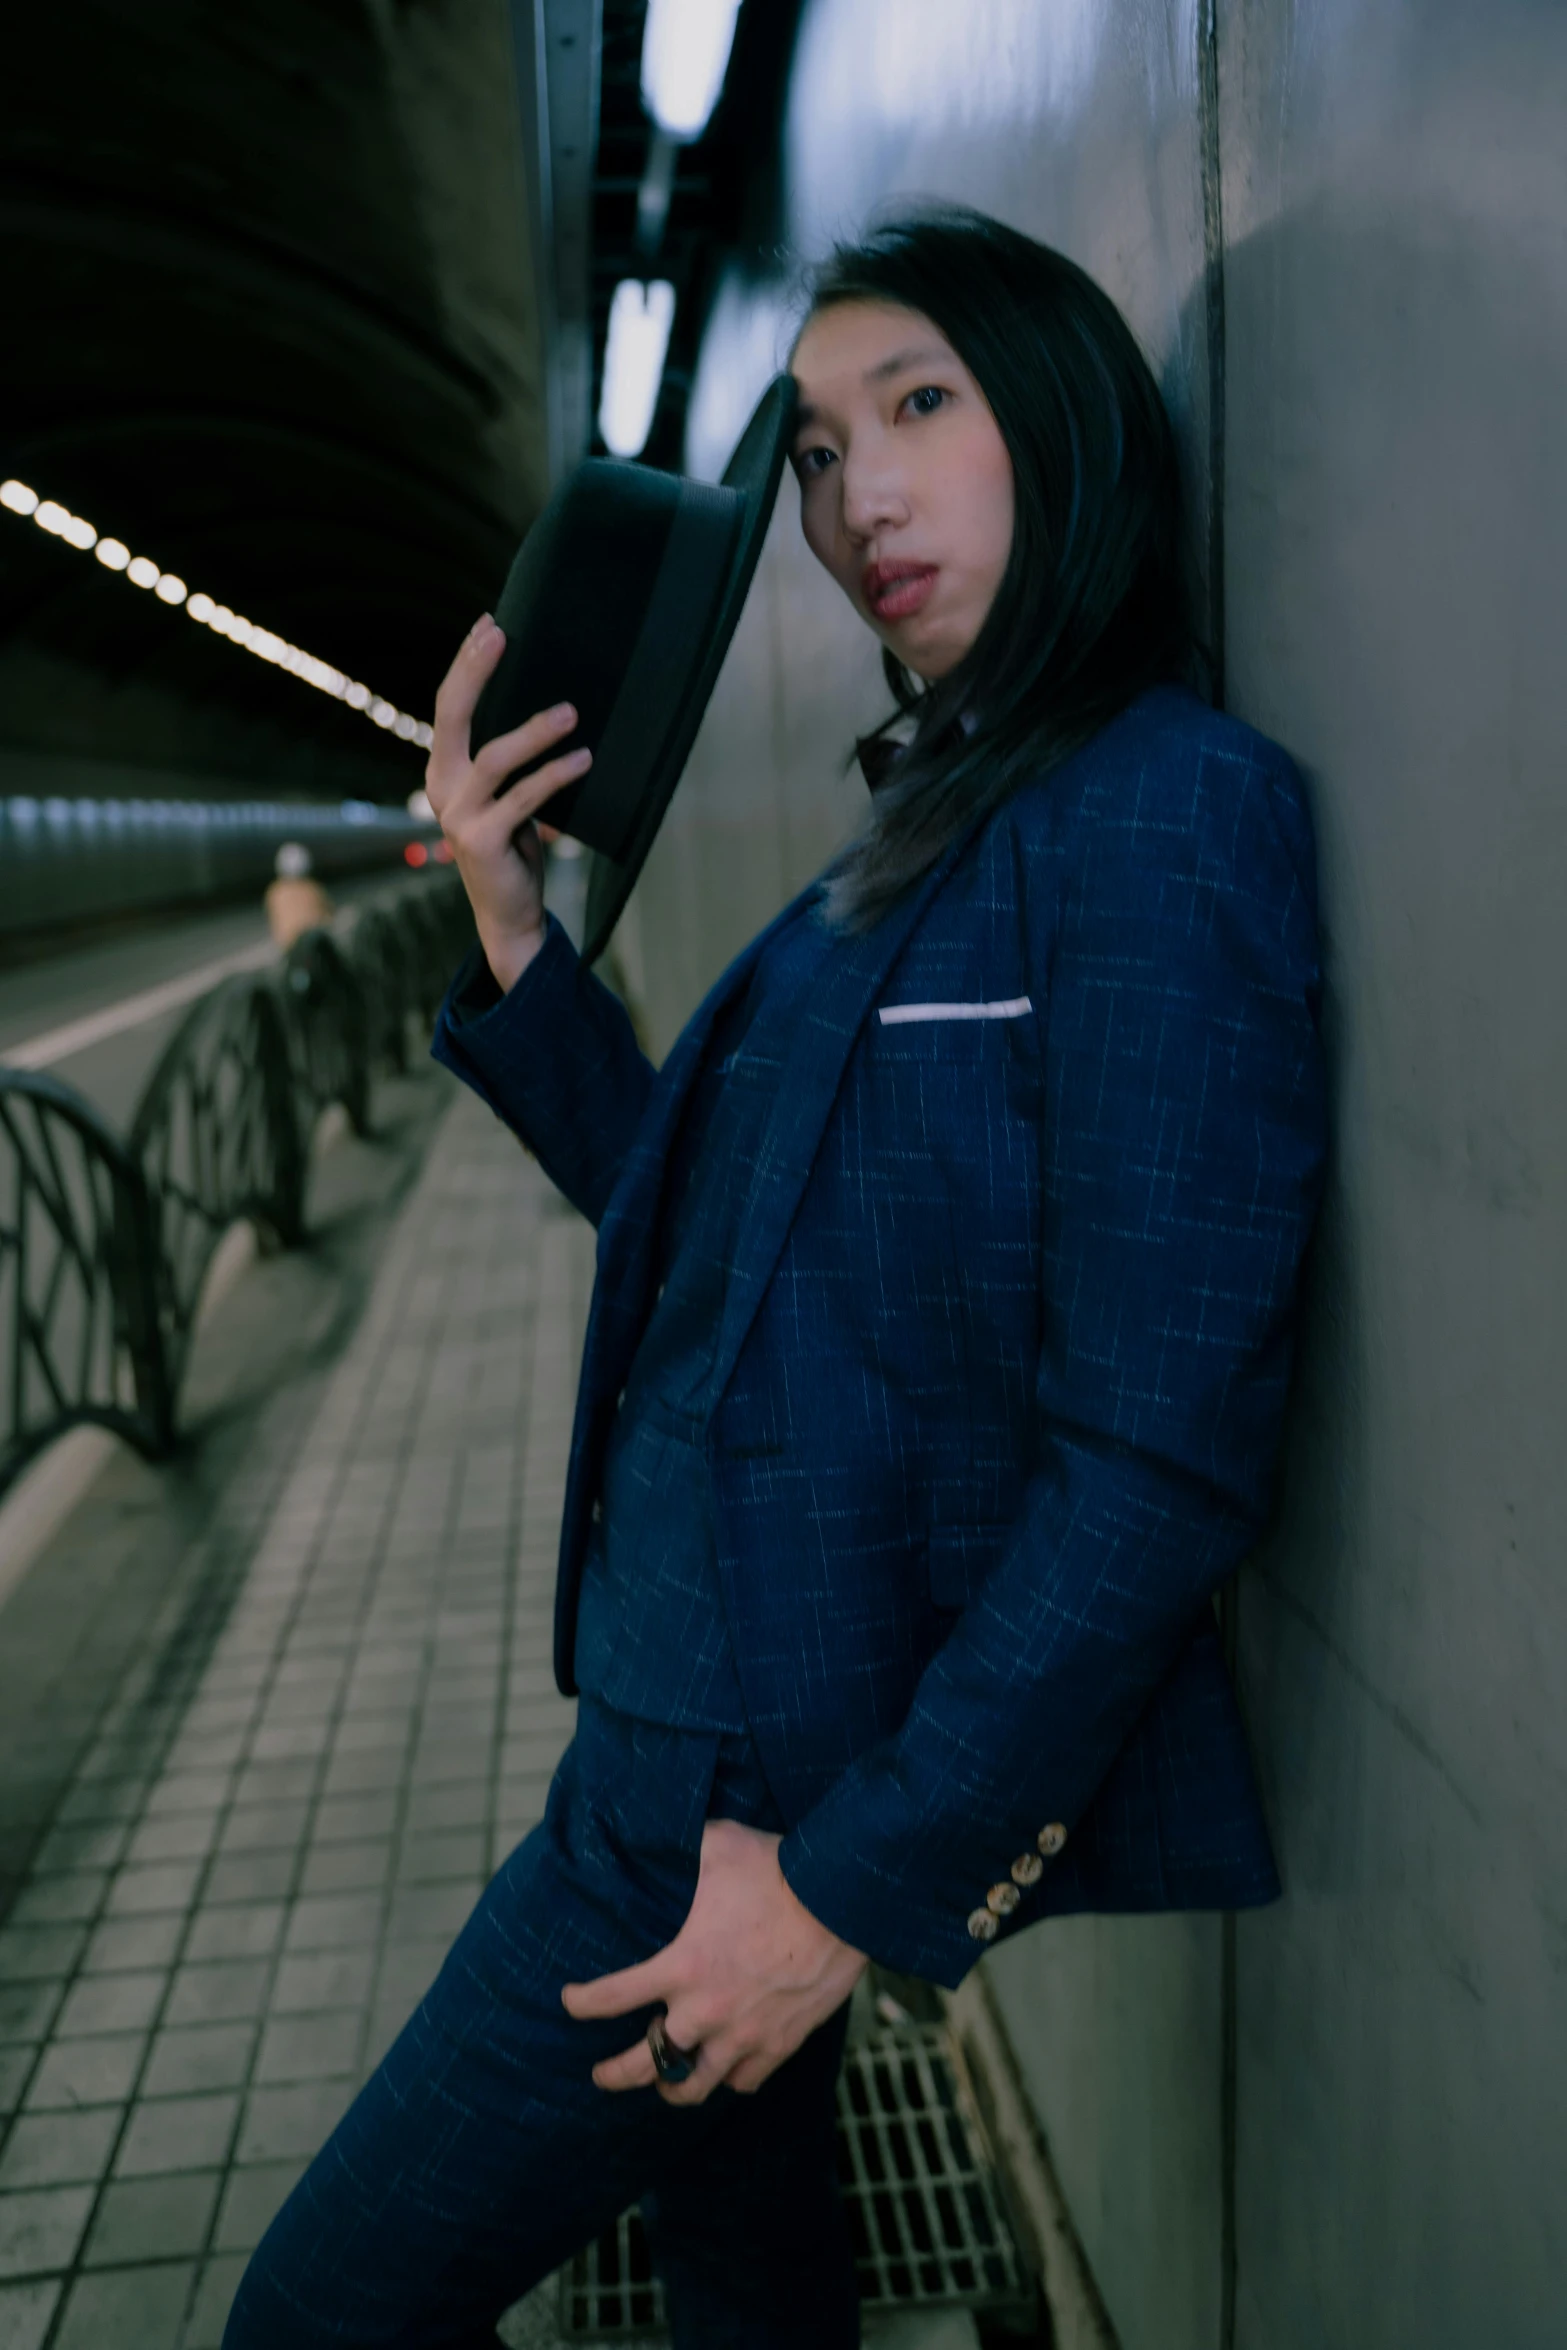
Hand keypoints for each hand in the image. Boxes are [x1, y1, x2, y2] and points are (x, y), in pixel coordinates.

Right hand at [424, 614, 592, 991]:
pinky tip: (583, 759)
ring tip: (571, 713)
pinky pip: (523, 798)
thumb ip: (507, 760)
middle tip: (503, 635)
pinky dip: (555, 775)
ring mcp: (458, 815)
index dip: (467, 663)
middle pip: (454, 716)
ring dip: (534, 732)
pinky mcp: (482, 840)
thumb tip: (547, 703)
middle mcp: (442, 788)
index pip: (449, 706)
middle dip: (477, 671)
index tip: (490, 624)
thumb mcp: (506, 796)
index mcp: (443, 770)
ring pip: (494, 758)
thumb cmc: (514, 848)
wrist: (508, 913)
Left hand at [561, 1817, 866, 2104]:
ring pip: (693, 2085)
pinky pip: (744, 2081)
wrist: (840, 1904)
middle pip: (646, 2063)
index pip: (613, 1996)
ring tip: (661, 2086)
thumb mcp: (720, 1845)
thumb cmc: (778, 1871)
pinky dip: (730, 2078)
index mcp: (682, 1966)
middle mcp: (706, 2010)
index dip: (583, 2003)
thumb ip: (683, 1847)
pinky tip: (724, 2070)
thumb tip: (655, 1827)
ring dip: (671, 2087)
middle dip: (615, 2073)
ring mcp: (743, 2035)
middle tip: (600, 2075)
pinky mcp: (779, 2046)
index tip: (570, 2002)